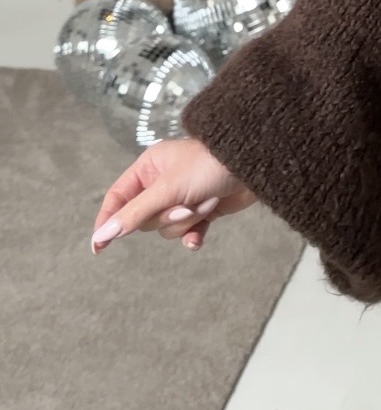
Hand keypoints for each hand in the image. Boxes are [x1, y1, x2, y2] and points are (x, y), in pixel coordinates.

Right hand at [91, 136, 256, 256]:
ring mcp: (182, 197)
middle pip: (145, 218)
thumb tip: (104, 234)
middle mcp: (162, 182)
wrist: (255, 163)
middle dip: (166, 217)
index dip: (108, 220)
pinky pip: (187, 232)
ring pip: (167, 228)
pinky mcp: (202, 209)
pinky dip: (193, 234)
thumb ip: (136, 212)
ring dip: (187, 220)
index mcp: (149, 167)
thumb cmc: (209, 165)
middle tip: (186, 205)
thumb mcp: (168, 189)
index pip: (118, 197)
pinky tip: (198, 239)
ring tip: (207, 202)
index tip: (98, 246)